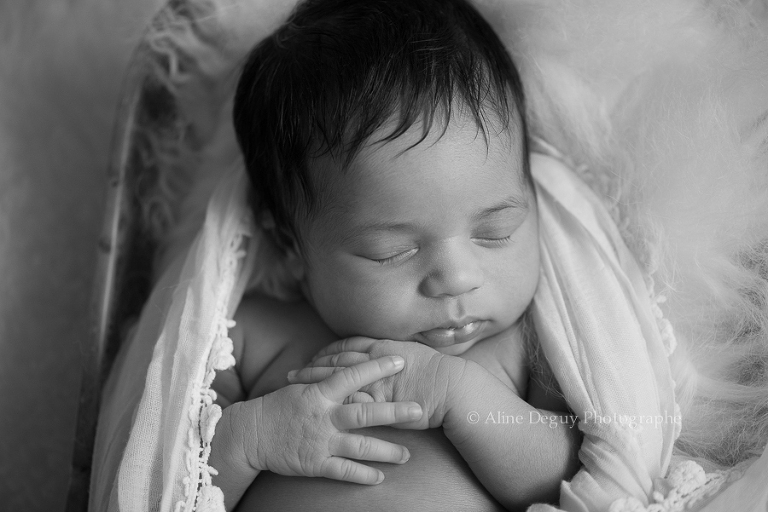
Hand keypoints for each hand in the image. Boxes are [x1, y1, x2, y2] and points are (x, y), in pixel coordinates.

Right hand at [248, 356, 422, 484]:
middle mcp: (324, 416)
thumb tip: (355, 367)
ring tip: (408, 455)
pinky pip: (344, 471)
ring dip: (386, 451)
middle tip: (419, 411)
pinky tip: (380, 478)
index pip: (353, 375)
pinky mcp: (315, 463)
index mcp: (320, 393)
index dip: (377, 367)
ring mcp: (321, 441)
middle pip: (364, 413)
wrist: (251, 434)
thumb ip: (329, 380)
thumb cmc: (280, 407)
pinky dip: (363, 475)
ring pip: (360, 446)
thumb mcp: (303, 386)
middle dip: (394, 412)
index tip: (401, 361)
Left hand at [288, 337, 463, 428]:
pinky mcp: (378, 402)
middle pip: (335, 362)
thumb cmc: (439, 372)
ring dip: (314, 385)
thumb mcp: (414, 353)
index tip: (312, 356)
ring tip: (295, 390)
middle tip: (292, 373)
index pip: (347, 346)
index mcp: (383, 346)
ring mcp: (374, 381)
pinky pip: (349, 402)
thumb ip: (393, 353)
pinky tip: (316, 410)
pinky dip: (330, 405)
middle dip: (312, 367)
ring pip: (337, 381)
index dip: (327, 351)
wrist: (454, 388)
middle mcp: (374, 361)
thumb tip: (384, 353)